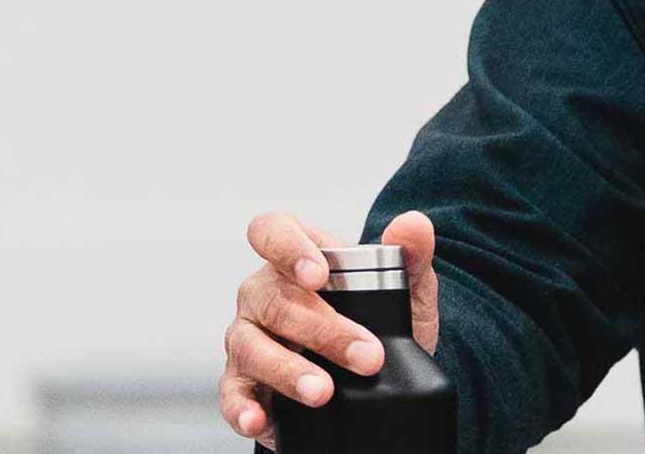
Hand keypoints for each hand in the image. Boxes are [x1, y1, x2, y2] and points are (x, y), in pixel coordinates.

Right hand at [219, 209, 440, 447]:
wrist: (379, 378)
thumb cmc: (381, 320)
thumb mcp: (407, 287)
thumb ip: (413, 252)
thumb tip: (412, 226)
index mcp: (298, 257)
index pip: (272, 231)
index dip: (288, 248)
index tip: (319, 275)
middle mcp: (264, 294)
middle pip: (274, 300)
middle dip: (321, 329)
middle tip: (366, 356)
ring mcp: (249, 338)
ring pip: (251, 346)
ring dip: (288, 370)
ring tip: (324, 391)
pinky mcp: (244, 384)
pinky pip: (231, 395)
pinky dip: (241, 408)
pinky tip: (259, 418)